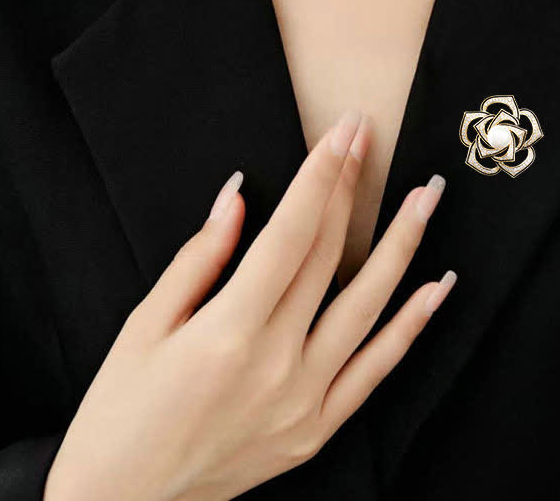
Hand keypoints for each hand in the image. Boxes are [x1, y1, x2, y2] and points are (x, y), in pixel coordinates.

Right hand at [43, 108, 455, 500]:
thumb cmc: (120, 414)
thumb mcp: (144, 326)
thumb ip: (199, 259)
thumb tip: (237, 198)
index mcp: (228, 332)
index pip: (291, 232)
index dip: (321, 175)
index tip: (343, 132)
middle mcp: (278, 364)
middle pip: (329, 255)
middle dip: (351, 187)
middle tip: (371, 138)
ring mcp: (306, 400)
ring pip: (369, 305)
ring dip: (404, 244)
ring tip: (429, 196)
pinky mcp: (318, 428)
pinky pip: (377, 369)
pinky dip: (412, 326)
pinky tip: (438, 285)